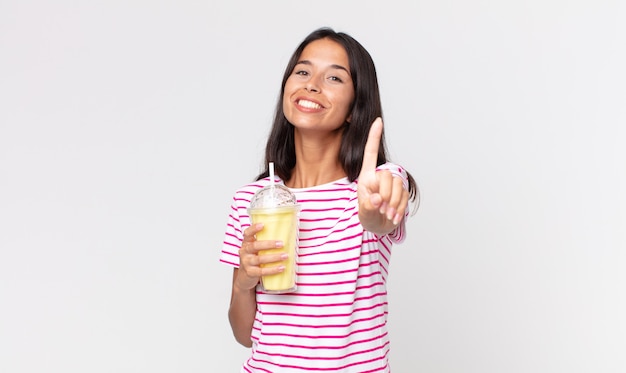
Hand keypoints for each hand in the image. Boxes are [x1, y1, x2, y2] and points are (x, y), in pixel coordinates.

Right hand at [236, 223, 286, 289]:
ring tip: (285, 256)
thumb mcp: (256, 249)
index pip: (247, 233)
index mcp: (247, 243)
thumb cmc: (255, 259)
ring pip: (260, 259)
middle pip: (255, 246)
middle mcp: (245, 251)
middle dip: (269, 244)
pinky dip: (272, 270)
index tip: (263, 225)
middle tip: (281, 244)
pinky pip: (262, 271)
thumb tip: (287, 235)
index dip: (254, 229)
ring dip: (274, 257)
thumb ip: (265, 242)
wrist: (244, 277)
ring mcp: (246, 262)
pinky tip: (281, 268)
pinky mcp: (250, 273)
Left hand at [357, 117, 409, 233]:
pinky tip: (393, 216)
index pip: (370, 154)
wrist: (381, 226)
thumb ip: (368, 206)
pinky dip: (399, 209)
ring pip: (398, 185)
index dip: (374, 137)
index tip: (377, 121)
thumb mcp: (364, 213)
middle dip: (385, 194)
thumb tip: (377, 199)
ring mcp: (392, 183)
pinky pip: (404, 195)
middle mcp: (380, 176)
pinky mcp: (402, 191)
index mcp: (366, 176)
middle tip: (381, 210)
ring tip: (386, 214)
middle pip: (386, 176)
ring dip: (393, 203)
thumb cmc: (368, 216)